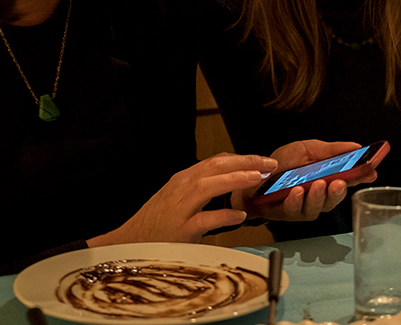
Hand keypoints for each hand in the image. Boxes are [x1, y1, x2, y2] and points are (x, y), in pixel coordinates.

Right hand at [87, 153, 277, 246]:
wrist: (131, 241)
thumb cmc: (157, 221)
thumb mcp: (178, 196)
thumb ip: (201, 186)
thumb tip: (228, 176)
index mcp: (184, 179)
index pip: (216, 161)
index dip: (241, 158)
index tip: (262, 160)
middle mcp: (182, 188)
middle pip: (216, 167)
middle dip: (245, 163)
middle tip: (269, 164)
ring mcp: (180, 207)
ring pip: (209, 186)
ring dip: (235, 180)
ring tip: (257, 178)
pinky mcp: (181, 229)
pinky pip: (205, 220)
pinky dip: (223, 216)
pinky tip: (240, 216)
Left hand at [236, 140, 378, 220]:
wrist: (254, 177)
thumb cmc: (281, 164)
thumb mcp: (307, 149)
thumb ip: (330, 150)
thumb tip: (355, 146)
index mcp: (327, 177)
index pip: (350, 178)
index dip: (362, 177)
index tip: (370, 172)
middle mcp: (319, 194)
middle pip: (336, 198)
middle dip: (339, 191)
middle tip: (340, 182)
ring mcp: (305, 205)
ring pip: (318, 206)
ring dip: (318, 196)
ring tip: (317, 185)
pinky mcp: (289, 213)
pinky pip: (296, 209)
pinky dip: (298, 200)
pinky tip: (297, 191)